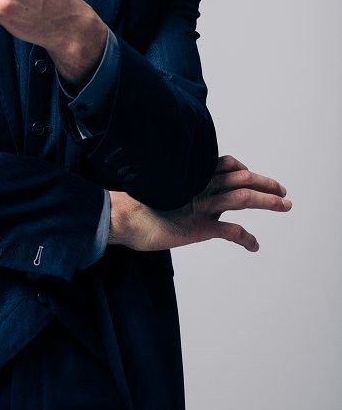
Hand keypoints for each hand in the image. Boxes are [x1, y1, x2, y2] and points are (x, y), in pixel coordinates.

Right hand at [108, 154, 291, 252]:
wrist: (126, 217)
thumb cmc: (140, 206)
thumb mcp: (164, 189)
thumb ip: (181, 187)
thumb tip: (187, 193)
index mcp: (193, 176)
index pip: (227, 164)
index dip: (244, 169)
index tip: (252, 176)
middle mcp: (201, 187)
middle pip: (242, 178)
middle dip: (266, 184)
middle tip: (282, 191)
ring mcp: (202, 206)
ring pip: (243, 198)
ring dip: (267, 201)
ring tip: (283, 205)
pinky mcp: (200, 227)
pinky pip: (231, 231)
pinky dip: (247, 238)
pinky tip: (254, 245)